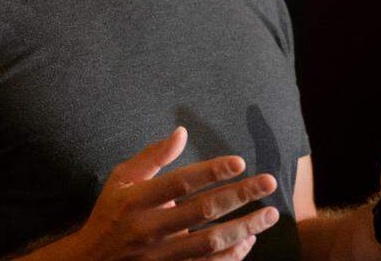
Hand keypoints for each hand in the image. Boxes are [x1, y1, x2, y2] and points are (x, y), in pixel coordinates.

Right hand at [80, 126, 279, 260]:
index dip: (212, 171)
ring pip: (210, 242)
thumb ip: (152, 156)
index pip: (181, 182)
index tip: (240, 162)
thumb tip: (182, 131)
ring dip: (245, 227)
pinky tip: (250, 240)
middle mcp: (149, 228)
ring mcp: (160, 255)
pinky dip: (231, 255)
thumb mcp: (121, 180)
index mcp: (136, 200)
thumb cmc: (110, 214)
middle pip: (202, 211)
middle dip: (240, 195)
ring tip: (270, 214)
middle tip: (269, 182)